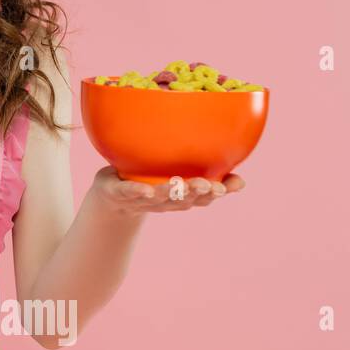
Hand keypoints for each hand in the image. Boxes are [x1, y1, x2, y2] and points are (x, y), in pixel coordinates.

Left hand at [90, 165, 245, 214]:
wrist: (112, 196)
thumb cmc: (150, 178)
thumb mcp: (177, 172)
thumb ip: (201, 164)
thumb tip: (232, 149)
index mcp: (181, 196)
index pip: (206, 196)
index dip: (222, 191)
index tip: (236, 183)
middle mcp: (166, 201)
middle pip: (186, 200)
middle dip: (199, 193)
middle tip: (211, 185)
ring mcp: (143, 199)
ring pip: (161, 198)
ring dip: (173, 192)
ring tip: (185, 184)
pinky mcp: (120, 193)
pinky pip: (130, 192)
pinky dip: (139, 191)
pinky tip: (147, 190)